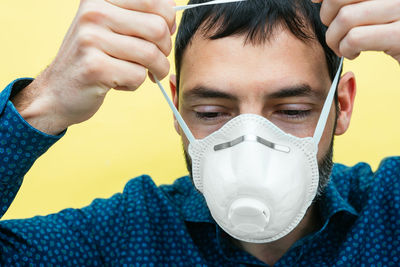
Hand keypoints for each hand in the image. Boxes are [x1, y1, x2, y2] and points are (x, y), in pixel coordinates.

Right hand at [12, 0, 175, 134]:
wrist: (57, 92)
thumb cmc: (92, 58)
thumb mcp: (109, 27)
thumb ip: (137, 15)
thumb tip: (172, 13)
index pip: (156, 1)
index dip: (168, 22)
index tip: (163, 36)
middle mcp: (94, 12)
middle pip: (158, 29)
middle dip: (164, 50)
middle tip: (156, 61)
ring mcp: (91, 38)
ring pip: (151, 54)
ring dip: (155, 70)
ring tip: (143, 74)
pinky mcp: (94, 66)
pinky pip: (138, 76)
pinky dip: (135, 84)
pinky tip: (118, 83)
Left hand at [312, 0, 399, 62]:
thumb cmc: (392, 30)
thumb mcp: (376, 8)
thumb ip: (353, 0)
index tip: (316, 0)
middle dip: (327, 17)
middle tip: (335, 31)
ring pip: (345, 19)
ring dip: (335, 39)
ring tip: (343, 46)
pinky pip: (354, 38)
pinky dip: (346, 49)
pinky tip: (353, 53)